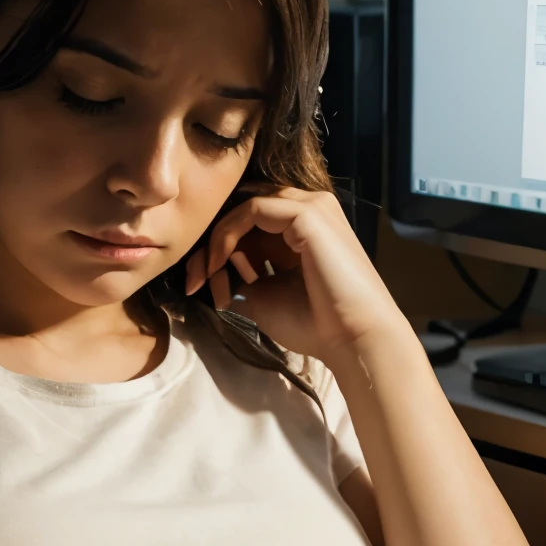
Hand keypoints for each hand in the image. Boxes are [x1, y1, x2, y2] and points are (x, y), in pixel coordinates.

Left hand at [184, 187, 404, 359]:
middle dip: (210, 242)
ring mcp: (311, 206)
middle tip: (193, 279)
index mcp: (301, 228)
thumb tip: (212, 270)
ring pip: (243, 206)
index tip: (197, 283)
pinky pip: (251, 210)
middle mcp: (307, 209)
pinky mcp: (307, 213)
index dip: (216, 247)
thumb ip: (239, 276)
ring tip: (205, 275)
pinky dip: (226, 235)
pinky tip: (218, 265)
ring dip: (215, 239)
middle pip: (242, 210)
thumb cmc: (315, 324)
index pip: (247, 221)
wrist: (353, 339)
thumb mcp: (264, 296)